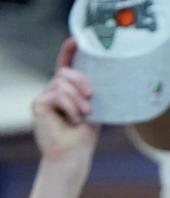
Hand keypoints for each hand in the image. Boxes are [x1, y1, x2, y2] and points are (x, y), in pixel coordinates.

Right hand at [32, 41, 97, 167]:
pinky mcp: (39, 104)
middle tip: (90, 98)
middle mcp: (53, 91)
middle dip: (80, 82)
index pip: (65, 66)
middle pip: (65, 72)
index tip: (76, 41)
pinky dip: (70, 107)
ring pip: (62, 83)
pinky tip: (73, 120)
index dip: (69, 51)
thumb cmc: (83, 137)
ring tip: (83, 115)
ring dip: (77, 99)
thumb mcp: (92, 111)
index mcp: (66, 91)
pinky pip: (57, 94)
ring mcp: (44, 97)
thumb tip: (103, 79)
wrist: (73, 156)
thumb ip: (90, 94)